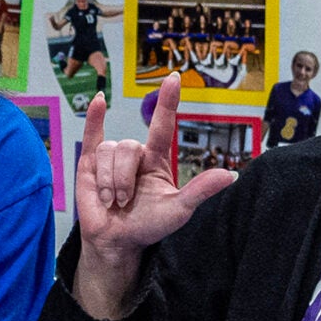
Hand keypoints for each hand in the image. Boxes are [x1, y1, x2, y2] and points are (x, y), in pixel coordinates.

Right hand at [73, 79, 237, 318]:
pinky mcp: (90, 162)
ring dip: (109, 181)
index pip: (163, 124)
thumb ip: (200, 191)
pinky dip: (94, 116)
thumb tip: (230, 175)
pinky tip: (99, 99)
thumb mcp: (178, 210)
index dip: (168, 101)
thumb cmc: (149, 226)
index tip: (174, 78)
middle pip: (128, 147)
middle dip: (123, 178)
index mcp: (157, 160)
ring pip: (109, 151)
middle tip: (124, 201)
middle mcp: (135, 154)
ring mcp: (111, 157)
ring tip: (111, 201)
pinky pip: (92, 133)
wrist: (116, 241)